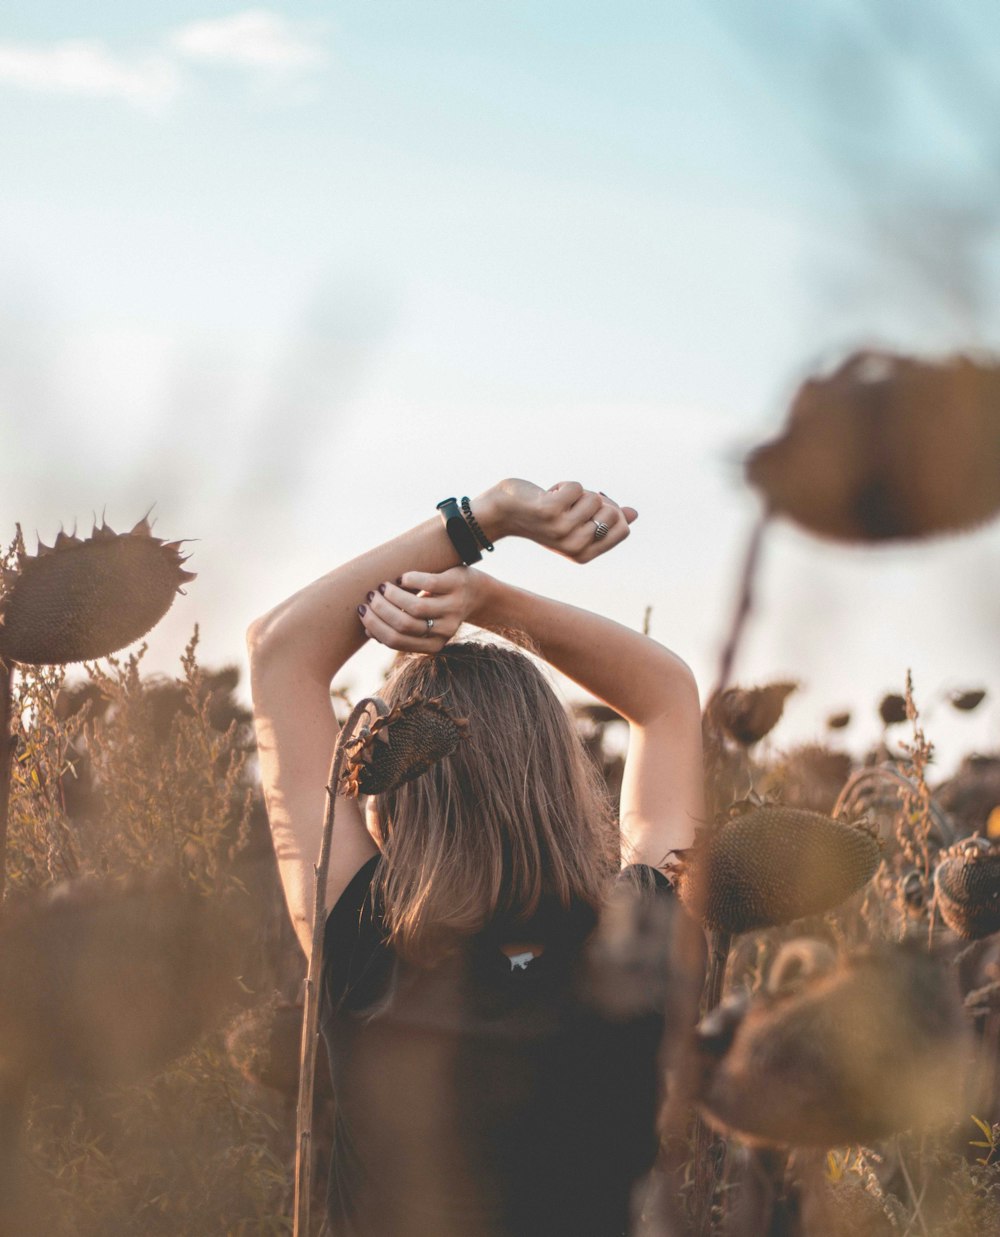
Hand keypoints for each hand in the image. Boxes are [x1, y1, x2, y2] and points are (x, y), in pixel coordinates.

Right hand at [357, 567, 483, 651]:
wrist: (477, 593)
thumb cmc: (441, 609)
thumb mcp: (424, 625)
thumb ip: (401, 631)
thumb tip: (369, 632)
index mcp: (434, 645)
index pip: (395, 641)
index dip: (374, 626)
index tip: (362, 611)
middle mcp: (445, 630)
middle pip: (403, 625)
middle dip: (380, 610)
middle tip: (370, 596)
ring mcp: (452, 608)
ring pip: (415, 607)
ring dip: (392, 596)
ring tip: (383, 586)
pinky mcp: (456, 585)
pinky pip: (428, 584)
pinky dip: (409, 580)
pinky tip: (402, 578)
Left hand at [487, 479, 637, 562]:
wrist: (502, 513)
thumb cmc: (541, 516)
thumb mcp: (576, 521)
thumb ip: (604, 519)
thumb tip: (633, 514)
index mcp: (584, 554)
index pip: (623, 530)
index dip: (612, 512)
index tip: (589, 511)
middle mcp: (575, 546)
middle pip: (613, 512)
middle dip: (594, 500)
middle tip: (570, 505)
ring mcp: (562, 530)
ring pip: (594, 497)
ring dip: (576, 492)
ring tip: (555, 501)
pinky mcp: (550, 512)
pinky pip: (577, 487)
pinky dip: (564, 484)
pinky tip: (547, 495)